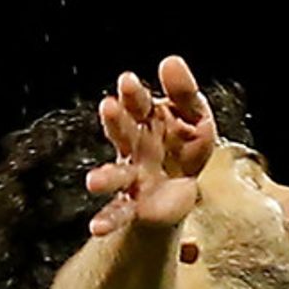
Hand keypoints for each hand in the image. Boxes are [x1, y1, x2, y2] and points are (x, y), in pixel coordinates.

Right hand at [86, 55, 215, 235]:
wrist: (182, 191)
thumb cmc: (185, 147)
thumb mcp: (194, 117)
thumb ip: (184, 92)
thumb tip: (170, 60)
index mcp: (148, 121)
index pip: (139, 104)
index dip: (133, 94)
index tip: (127, 81)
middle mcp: (135, 147)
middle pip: (124, 133)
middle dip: (117, 121)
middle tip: (109, 107)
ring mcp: (132, 176)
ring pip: (116, 175)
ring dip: (105, 178)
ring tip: (93, 183)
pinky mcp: (136, 204)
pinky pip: (120, 213)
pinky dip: (107, 220)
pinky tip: (96, 229)